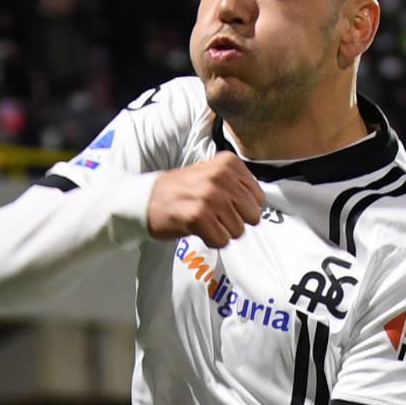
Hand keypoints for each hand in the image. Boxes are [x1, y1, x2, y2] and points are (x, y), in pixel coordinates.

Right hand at [145, 152, 265, 248]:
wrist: (146, 199)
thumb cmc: (181, 191)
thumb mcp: (212, 174)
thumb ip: (237, 185)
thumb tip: (259, 207)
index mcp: (228, 163)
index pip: (259, 198)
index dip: (243, 208)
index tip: (225, 204)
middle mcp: (221, 176)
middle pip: (252, 216)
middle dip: (235, 222)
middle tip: (214, 215)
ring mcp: (210, 196)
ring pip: (237, 231)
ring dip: (221, 231)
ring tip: (203, 220)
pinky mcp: (199, 216)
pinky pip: (221, 241)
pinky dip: (211, 240)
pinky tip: (197, 229)